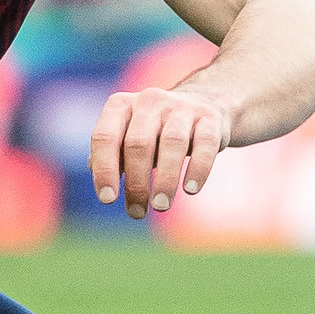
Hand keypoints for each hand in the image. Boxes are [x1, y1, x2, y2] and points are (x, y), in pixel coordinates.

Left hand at [91, 81, 237, 220]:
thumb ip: (111, 159)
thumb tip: (105, 187)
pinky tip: (190, 190)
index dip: (104, 170)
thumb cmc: (153, 133)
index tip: (108, 200)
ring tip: (161, 206)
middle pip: (138, 144)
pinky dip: (198, 168)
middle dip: (136, 183)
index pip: (105, 137)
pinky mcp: (210, 117)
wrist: (200, 106)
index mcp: (121, 106)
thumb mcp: (126, 139)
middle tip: (137, 213)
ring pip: (172, 143)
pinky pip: (205, 143)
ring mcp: (181, 106)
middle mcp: (149, 101)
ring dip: (165, 180)